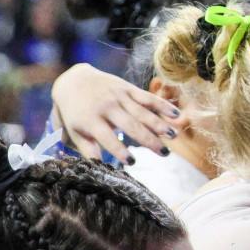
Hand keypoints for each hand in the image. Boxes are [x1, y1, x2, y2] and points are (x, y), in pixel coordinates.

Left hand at [51, 63, 181, 165]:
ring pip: (142, 111)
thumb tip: (98, 169)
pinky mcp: (127, 88)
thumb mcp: (75, 132)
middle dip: (149, 140)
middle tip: (164, 154)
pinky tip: (175, 114)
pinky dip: (162, 105)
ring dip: (159, 123)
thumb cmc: (74, 113)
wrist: (73, 80)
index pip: (108, 138)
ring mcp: (118, 96)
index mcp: (92, 120)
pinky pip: (147, 97)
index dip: (119, 150)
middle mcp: (107, 107)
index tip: (132, 162)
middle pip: (131, 125)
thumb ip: (88, 150)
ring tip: (173, 136)